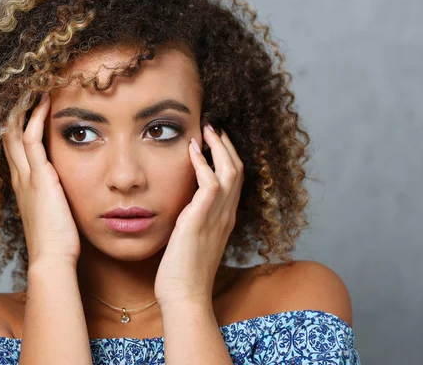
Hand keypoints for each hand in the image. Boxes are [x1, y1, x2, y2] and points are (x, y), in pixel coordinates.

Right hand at [3, 93, 79, 264]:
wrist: (52, 258)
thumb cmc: (58, 242)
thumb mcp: (55, 214)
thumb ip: (57, 200)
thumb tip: (68, 193)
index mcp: (24, 186)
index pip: (16, 149)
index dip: (19, 126)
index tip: (29, 108)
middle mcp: (20, 177)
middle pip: (9, 135)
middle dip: (16, 111)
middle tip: (25, 89)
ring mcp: (27, 175)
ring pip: (16, 131)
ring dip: (23, 107)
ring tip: (33, 85)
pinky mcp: (39, 176)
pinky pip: (32, 137)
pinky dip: (36, 117)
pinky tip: (45, 100)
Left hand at [154, 124, 243, 307]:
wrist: (184, 296)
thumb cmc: (184, 272)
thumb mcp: (194, 240)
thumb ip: (195, 220)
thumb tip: (186, 207)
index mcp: (225, 219)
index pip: (235, 180)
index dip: (228, 157)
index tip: (215, 141)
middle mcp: (226, 215)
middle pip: (238, 169)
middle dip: (226, 145)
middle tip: (213, 127)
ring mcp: (217, 217)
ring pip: (230, 171)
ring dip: (218, 147)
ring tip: (205, 130)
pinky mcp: (201, 220)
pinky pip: (210, 183)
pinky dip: (202, 163)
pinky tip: (192, 151)